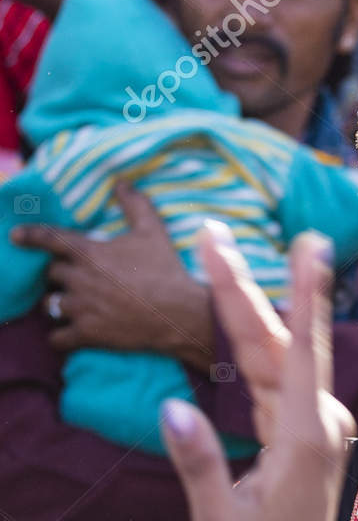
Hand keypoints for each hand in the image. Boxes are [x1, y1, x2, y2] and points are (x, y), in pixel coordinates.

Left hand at [13, 183, 213, 369]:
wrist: (178, 313)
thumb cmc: (165, 270)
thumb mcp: (153, 231)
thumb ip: (135, 205)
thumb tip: (122, 182)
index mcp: (88, 252)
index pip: (48, 239)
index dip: (29, 236)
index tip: (14, 237)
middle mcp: (78, 279)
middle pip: (51, 274)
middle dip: (59, 275)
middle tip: (73, 278)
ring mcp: (80, 308)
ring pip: (50, 305)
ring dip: (57, 303)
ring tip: (71, 305)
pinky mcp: (87, 334)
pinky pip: (58, 337)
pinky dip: (60, 336)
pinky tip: (67, 335)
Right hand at [159, 229, 354, 520]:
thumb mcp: (218, 520)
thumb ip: (197, 465)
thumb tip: (173, 408)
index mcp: (304, 441)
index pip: (302, 356)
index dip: (302, 297)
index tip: (310, 247)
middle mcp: (316, 423)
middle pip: (275, 343)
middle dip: (242, 286)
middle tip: (212, 232)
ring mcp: (312, 423)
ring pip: (271, 353)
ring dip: (242, 304)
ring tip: (214, 250)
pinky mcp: (302, 427)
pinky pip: (272, 373)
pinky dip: (249, 339)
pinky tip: (235, 301)